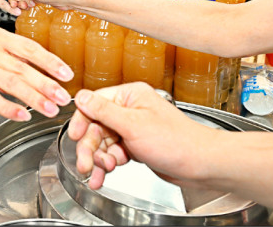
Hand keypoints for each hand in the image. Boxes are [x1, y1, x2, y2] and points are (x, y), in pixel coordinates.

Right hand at [0, 24, 73, 120]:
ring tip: (50, 109)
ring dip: (33, 98)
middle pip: (22, 67)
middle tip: (64, 96)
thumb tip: (40, 65)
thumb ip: (9, 51)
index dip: (50, 61)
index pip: (29, 47)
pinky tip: (22, 115)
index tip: (66, 73)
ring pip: (10, 83)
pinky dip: (8, 108)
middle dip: (46, 84)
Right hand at [68, 83, 215, 188]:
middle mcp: (130, 110)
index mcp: (130, 96)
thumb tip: (81, 97)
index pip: (94, 103)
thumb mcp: (133, 125)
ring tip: (98, 173)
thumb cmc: (175, 141)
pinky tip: (102, 177)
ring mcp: (132, 128)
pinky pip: (113, 154)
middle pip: (96, 126)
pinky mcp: (135, 145)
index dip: (82, 121)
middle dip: (89, 147)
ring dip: (98, 159)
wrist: (199, 165)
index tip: (74, 136)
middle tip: (85, 164)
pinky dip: (107, 166)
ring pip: (103, 143)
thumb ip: (104, 111)